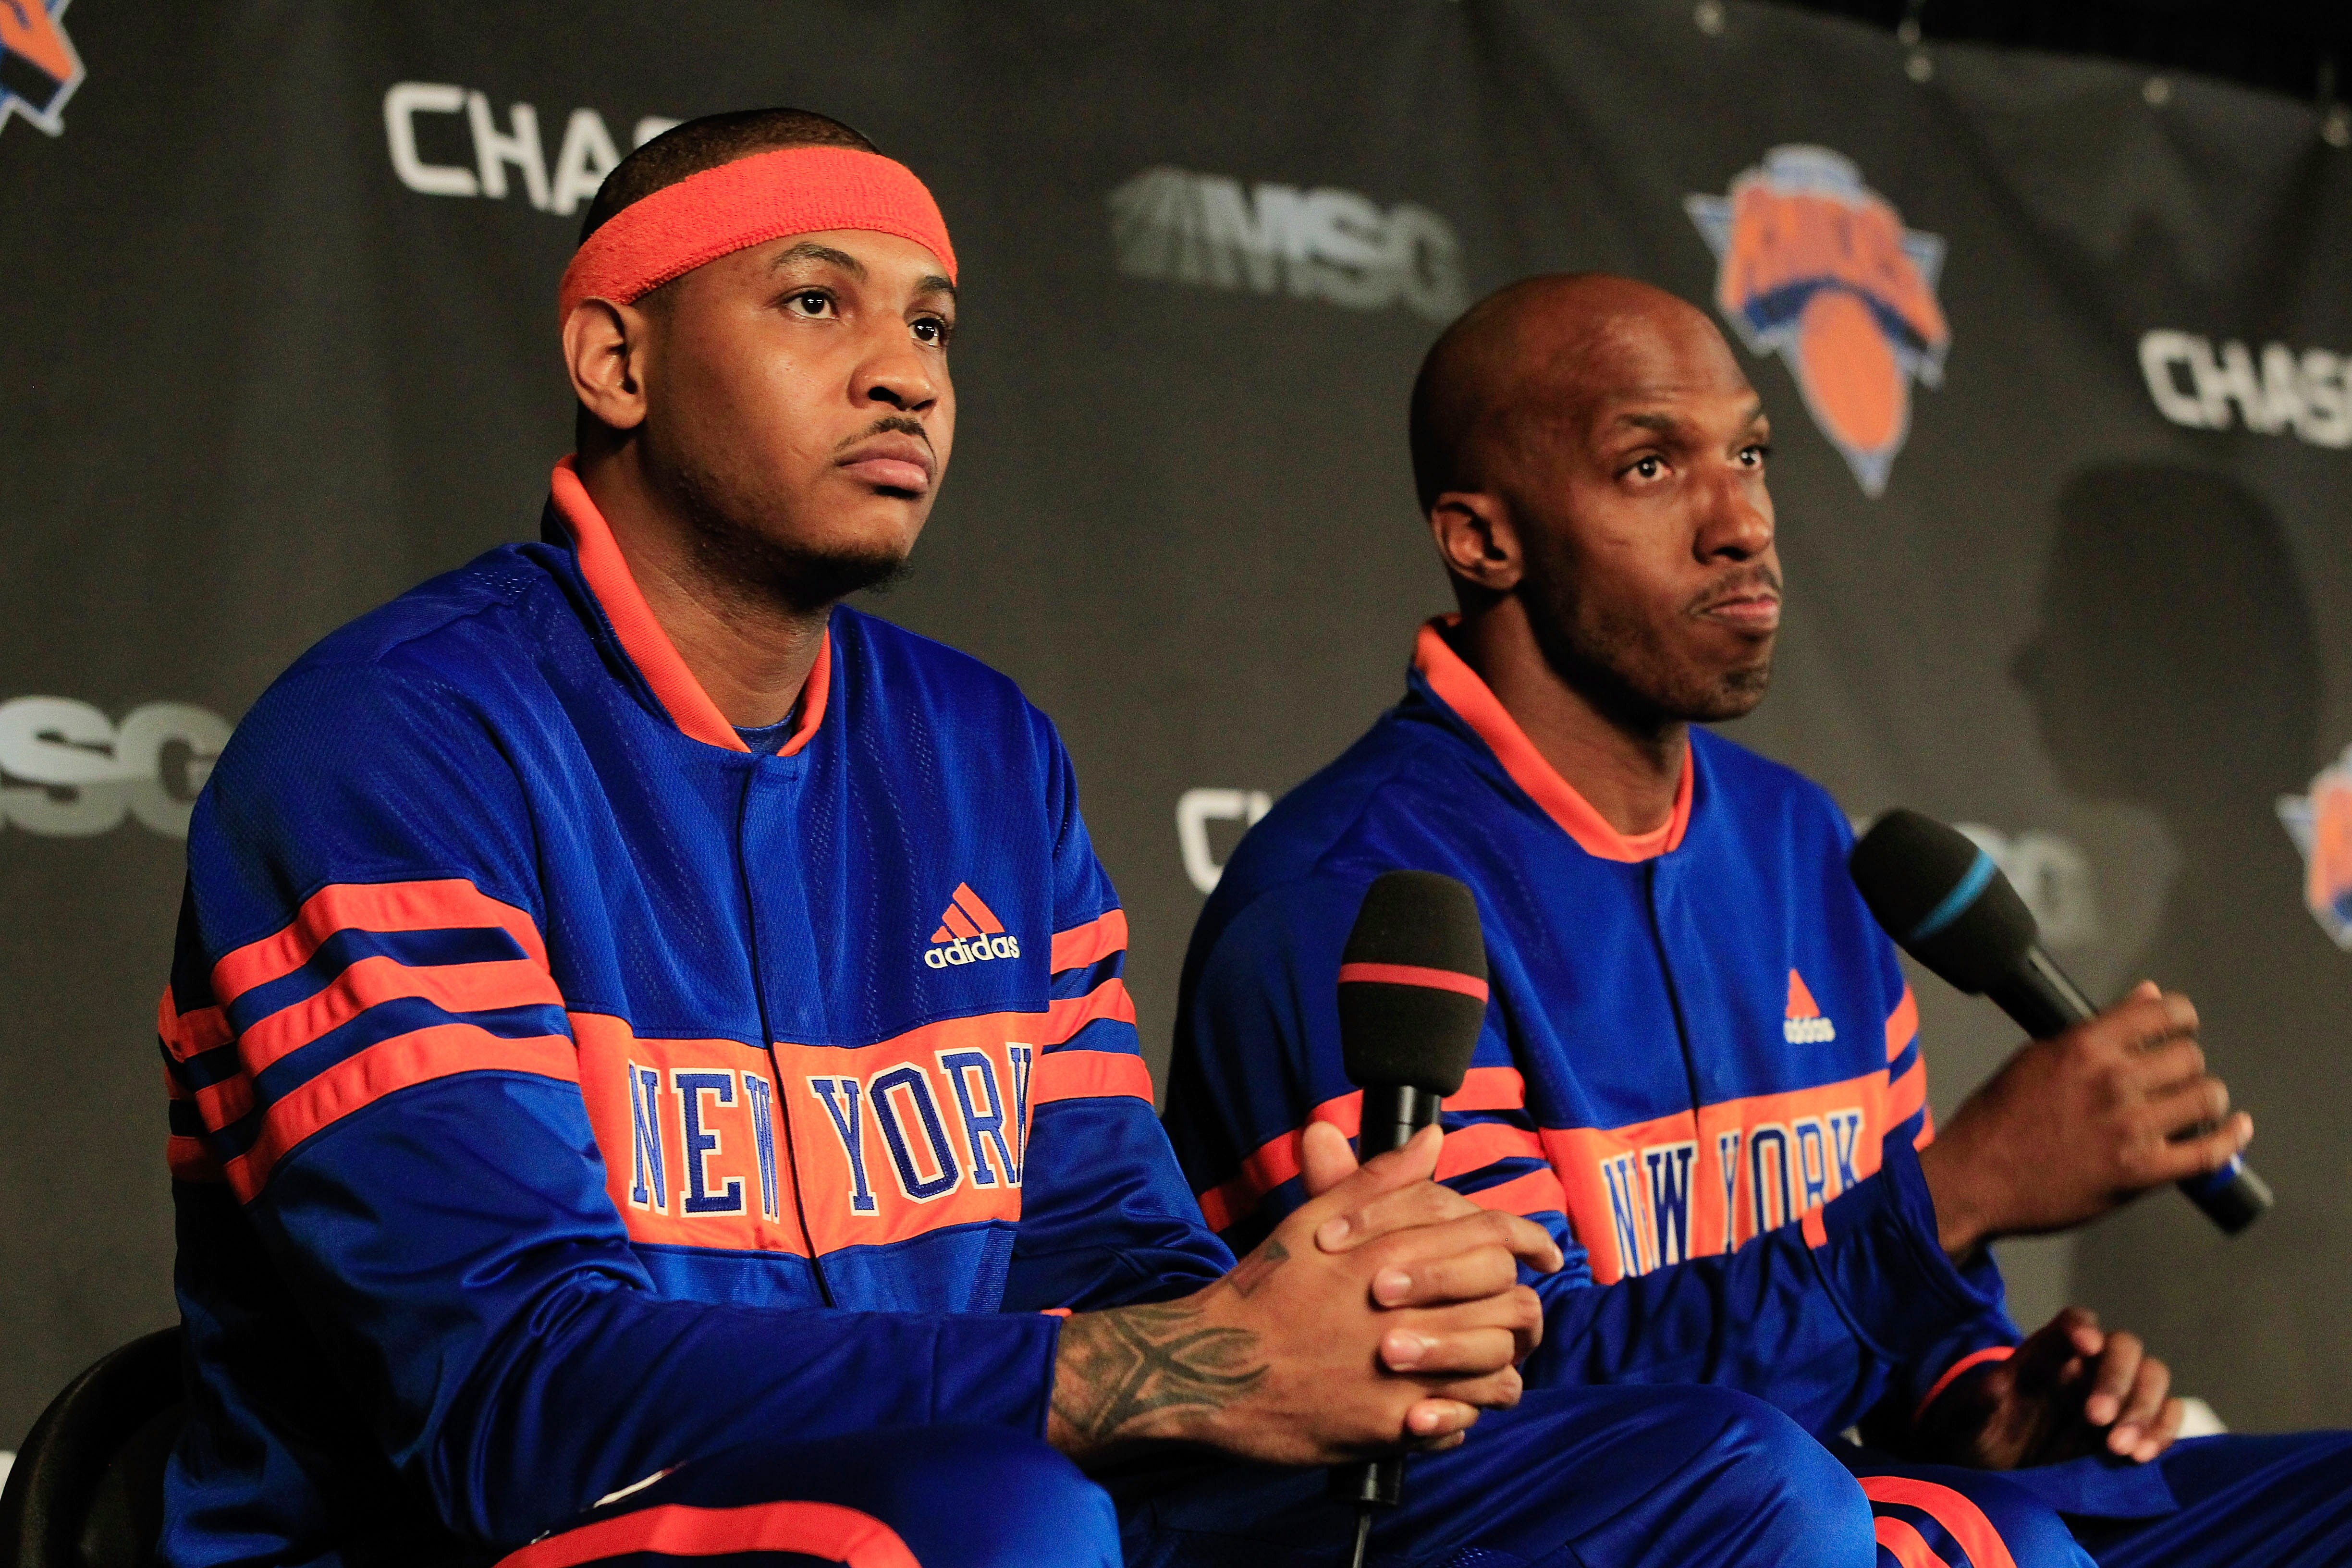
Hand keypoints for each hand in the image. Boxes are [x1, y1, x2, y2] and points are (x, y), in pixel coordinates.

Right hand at [1046, 1124, 1562, 1466]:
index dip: (1530, 1240)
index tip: (1546, 1252)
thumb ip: (1379, 1181)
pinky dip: (1465, 1414)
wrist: (1210, 1367)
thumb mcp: (1314, 1221)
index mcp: (1392, 1254)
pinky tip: (1446, 1404)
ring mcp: (1404, 1376)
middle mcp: (1408, 1313)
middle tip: (1515, 1316)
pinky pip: (1463, 1424)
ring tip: (1483, 1363)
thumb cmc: (1263, 1291)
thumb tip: (1432, 1139)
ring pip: (1499, 1373)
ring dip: (1500, 1366)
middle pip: (1510, 1306)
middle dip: (1521, 1311)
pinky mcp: (1392, 1429)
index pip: (1492, 1238)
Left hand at [1914, 1308, 2184, 1468]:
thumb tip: (1994, 1387)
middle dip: (2116, 1379)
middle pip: (2123, 1347)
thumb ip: (1980, 1403)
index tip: (2086, 1345)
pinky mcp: (2136, 1428)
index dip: (2082, 1326)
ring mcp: (2116, 1396)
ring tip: (2119, 1449)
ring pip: (2152, 1376)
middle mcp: (2087, 1367)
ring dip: (2143, 1409)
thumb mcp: (1969, 1422)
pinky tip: (2141, 1456)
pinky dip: (2163, 1431)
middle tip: (2097, 1420)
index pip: (2072, 1322)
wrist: (2000, 1477)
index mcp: (2046, 1354)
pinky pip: (2168, 1415)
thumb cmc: (1982, 1438)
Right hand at [1917, 982, 2250, 1255]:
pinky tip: (2235, 1129)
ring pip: (2206, 1098)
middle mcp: (2112, 1082)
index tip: (2181, 1026)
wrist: (1975, 1179)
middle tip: (2175, 1077)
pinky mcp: (2141, 1172)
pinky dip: (2231, 1138)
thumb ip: (2094, 1030)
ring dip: (2206, 1100)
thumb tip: (2146, 997)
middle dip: (2188, 1065)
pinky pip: (2208, 1151)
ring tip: (2194, 1105)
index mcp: (2084, 1047)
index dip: (2181, 1018)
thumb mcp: (2037, 1058)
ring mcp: (2130, 1128)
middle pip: (2190, 1057)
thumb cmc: (1997, 1121)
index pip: (2162, 1014)